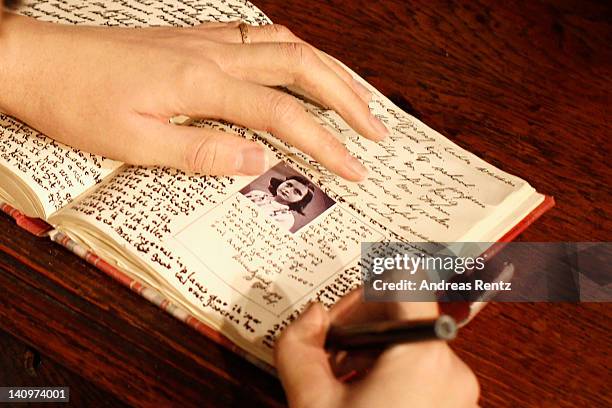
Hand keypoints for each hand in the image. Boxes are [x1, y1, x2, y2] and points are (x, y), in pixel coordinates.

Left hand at [0, 13, 387, 179]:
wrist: (38, 62)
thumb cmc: (78, 103)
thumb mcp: (136, 144)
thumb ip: (204, 151)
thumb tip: (260, 161)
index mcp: (202, 84)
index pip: (283, 115)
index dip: (325, 143)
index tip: (353, 168)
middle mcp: (214, 55)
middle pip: (302, 66)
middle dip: (347, 99)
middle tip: (375, 128)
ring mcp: (206, 41)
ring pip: (286, 44)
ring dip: (327, 71)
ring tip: (354, 98)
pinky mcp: (195, 39)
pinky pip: (260, 35)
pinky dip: (292, 52)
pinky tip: (300, 67)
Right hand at [275, 290, 479, 407]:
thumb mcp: (312, 403)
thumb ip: (299, 345)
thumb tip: (311, 316)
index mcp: (423, 357)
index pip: (404, 285)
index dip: (365, 291)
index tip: (341, 316)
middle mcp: (453, 373)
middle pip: (405, 320)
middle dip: (360, 331)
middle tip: (330, 357)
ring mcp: (460, 398)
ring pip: (411, 350)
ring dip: (372, 358)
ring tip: (344, 388)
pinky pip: (423, 377)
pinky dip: (391, 379)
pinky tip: (364, 404)